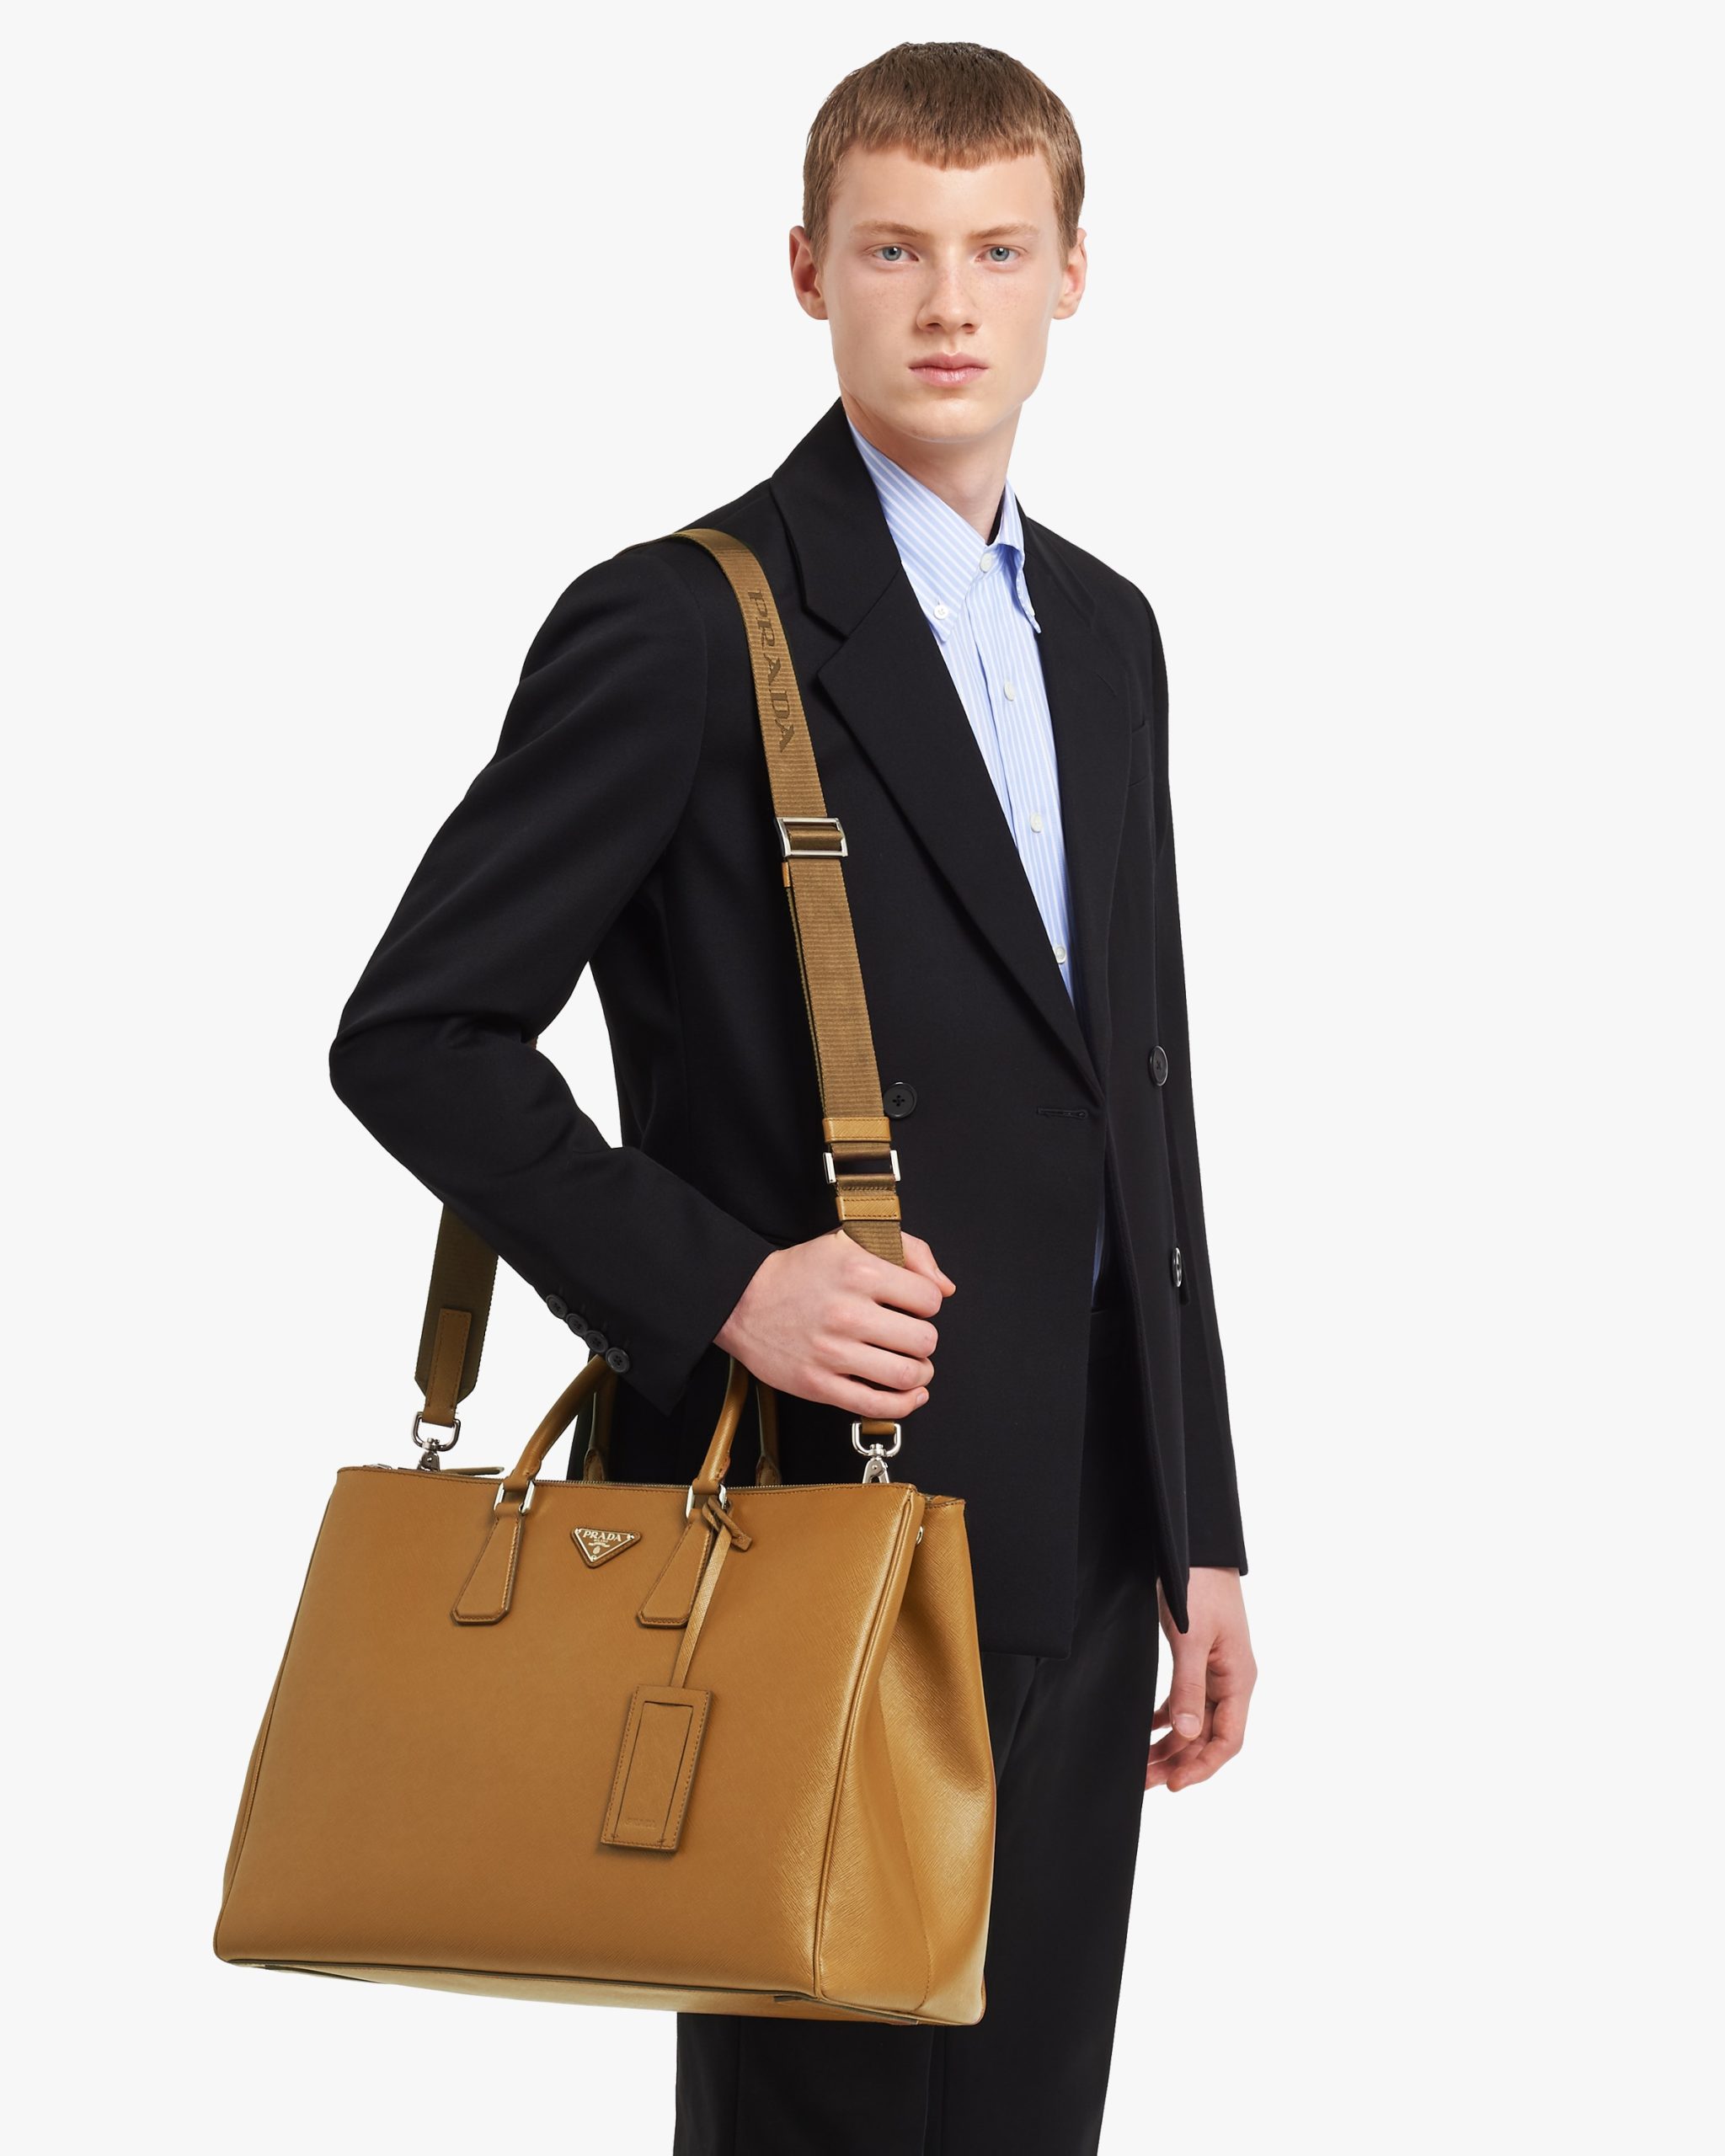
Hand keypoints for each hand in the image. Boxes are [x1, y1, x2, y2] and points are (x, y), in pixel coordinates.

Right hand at [714, 1228, 954, 1420]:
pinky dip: (903, 1405)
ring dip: (919, 1373)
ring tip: (912, 1365)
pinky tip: (909, 1394)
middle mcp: (848, 1312)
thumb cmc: (801, 1271)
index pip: (929, 1299)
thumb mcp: (852, 1239)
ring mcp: (833, 1352)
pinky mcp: (819, 1385)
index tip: (912, 1307)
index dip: (927, 1304)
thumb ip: (908, 1250)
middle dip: (924, 1340)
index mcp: (859, 1271)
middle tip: (910, 1337)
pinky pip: (877, 1405)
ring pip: (907, 1375)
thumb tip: (945, 1287)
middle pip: (924, 1340)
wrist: (742, 1301)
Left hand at [1145, 1568, 1255, 1791]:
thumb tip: (1186, 1733)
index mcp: (1238, 1679)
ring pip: (1194, 1721)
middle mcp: (1230, 1680)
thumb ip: (1188, 1686)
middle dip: (1179, 1761)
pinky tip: (1147, 1728)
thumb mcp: (1191, 1637)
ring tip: (1141, 1764)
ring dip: (1170, 1744)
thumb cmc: (1198, 1585)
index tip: (1173, 1784)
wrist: (1195, 1545)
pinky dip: (1167, 1717)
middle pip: (1208, 1737)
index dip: (1202, 1767)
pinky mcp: (1199, 1658)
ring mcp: (1216, 1670)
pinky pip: (1186, 1700)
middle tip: (1144, 1780)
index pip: (1227, 1740)